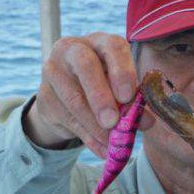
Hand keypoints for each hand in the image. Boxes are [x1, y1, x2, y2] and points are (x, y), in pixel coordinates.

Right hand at [24, 33, 152, 156]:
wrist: (67, 97)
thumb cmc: (102, 87)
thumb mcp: (120, 91)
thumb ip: (134, 103)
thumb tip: (148, 121)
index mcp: (100, 43)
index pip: (112, 47)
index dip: (122, 71)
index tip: (128, 97)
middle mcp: (73, 49)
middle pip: (85, 66)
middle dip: (100, 96)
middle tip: (112, 121)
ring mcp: (54, 71)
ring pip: (74, 98)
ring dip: (94, 125)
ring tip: (111, 142)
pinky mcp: (45, 96)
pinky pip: (68, 119)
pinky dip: (88, 138)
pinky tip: (102, 150)